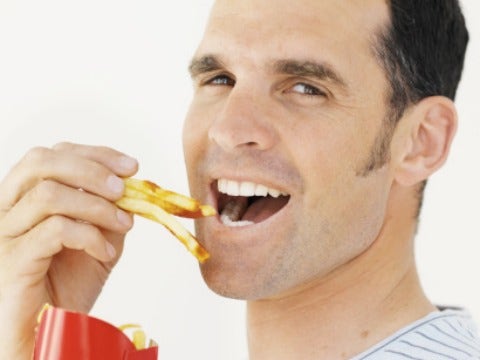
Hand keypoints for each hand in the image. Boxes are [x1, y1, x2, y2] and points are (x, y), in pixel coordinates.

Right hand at [0, 142, 137, 358]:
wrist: (51, 330)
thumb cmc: (70, 284)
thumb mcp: (100, 238)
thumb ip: (111, 210)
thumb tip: (132, 186)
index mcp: (26, 196)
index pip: (53, 154)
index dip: (95, 154)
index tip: (132, 167)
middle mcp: (7, 208)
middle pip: (41, 162)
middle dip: (92, 169)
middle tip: (123, 189)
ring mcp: (4, 233)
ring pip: (48, 195)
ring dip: (97, 206)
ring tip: (124, 224)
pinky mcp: (11, 260)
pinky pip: (54, 230)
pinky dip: (90, 236)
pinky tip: (106, 251)